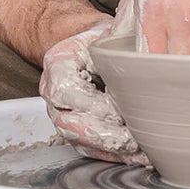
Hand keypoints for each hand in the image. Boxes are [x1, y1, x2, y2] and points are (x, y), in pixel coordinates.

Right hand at [39, 18, 148, 164]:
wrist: (89, 46)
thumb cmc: (99, 38)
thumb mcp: (104, 33)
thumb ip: (114, 45)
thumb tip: (136, 56)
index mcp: (56, 63)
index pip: (65, 90)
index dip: (91, 104)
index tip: (117, 110)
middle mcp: (52, 92)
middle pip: (68, 123)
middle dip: (102, 134)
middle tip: (131, 137)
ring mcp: (60, 114)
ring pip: (78, 141)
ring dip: (109, 148)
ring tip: (138, 150)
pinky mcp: (73, 131)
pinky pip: (89, 150)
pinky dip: (113, 155)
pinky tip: (136, 155)